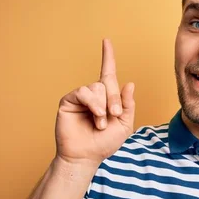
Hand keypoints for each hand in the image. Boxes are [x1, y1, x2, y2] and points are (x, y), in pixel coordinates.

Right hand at [54, 39, 134, 166]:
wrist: (86, 156)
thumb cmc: (104, 143)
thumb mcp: (125, 124)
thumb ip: (128, 104)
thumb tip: (129, 83)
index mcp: (107, 98)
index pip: (108, 73)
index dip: (108, 57)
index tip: (106, 41)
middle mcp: (94, 94)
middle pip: (108, 82)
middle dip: (114, 99)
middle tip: (113, 115)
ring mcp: (81, 97)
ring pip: (97, 87)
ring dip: (103, 106)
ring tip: (101, 122)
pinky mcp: (69, 101)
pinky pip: (84, 92)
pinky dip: (93, 103)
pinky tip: (96, 116)